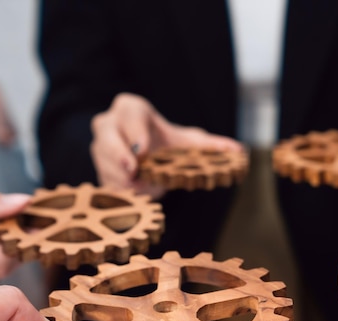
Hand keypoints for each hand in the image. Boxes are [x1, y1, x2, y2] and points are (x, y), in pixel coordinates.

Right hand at [90, 93, 242, 192]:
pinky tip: (130, 195)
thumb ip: (210, 145)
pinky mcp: (98, 169)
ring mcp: (99, 147)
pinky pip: (103, 179)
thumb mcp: (187, 142)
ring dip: (119, 175)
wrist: (146, 155)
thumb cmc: (166, 143)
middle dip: (118, 152)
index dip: (135, 131)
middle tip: (133, 168)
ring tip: (137, 186)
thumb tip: (239, 151)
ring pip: (104, 160)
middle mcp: (109, 124)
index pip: (129, 113)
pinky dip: (117, 189)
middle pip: (107, 134)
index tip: (144, 151)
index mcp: (131, 108)